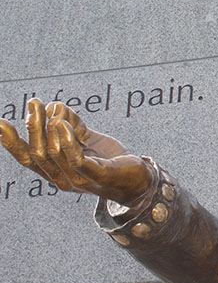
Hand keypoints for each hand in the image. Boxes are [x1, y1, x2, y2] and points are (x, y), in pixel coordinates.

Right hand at [0, 99, 153, 205]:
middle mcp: (62, 178)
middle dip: (33, 126)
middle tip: (33, 103)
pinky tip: (63, 125)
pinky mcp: (98, 176)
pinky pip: (77, 160)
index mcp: (55, 171)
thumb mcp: (86, 138)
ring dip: (48, 129)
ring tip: (49, 109)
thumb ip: (69, 124)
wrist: (138, 179)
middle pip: (38, 152)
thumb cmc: (109, 158)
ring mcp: (79, 179)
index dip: (11, 142)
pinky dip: (67, 142)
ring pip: (54, 154)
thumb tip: (54, 108)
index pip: (27, 157)